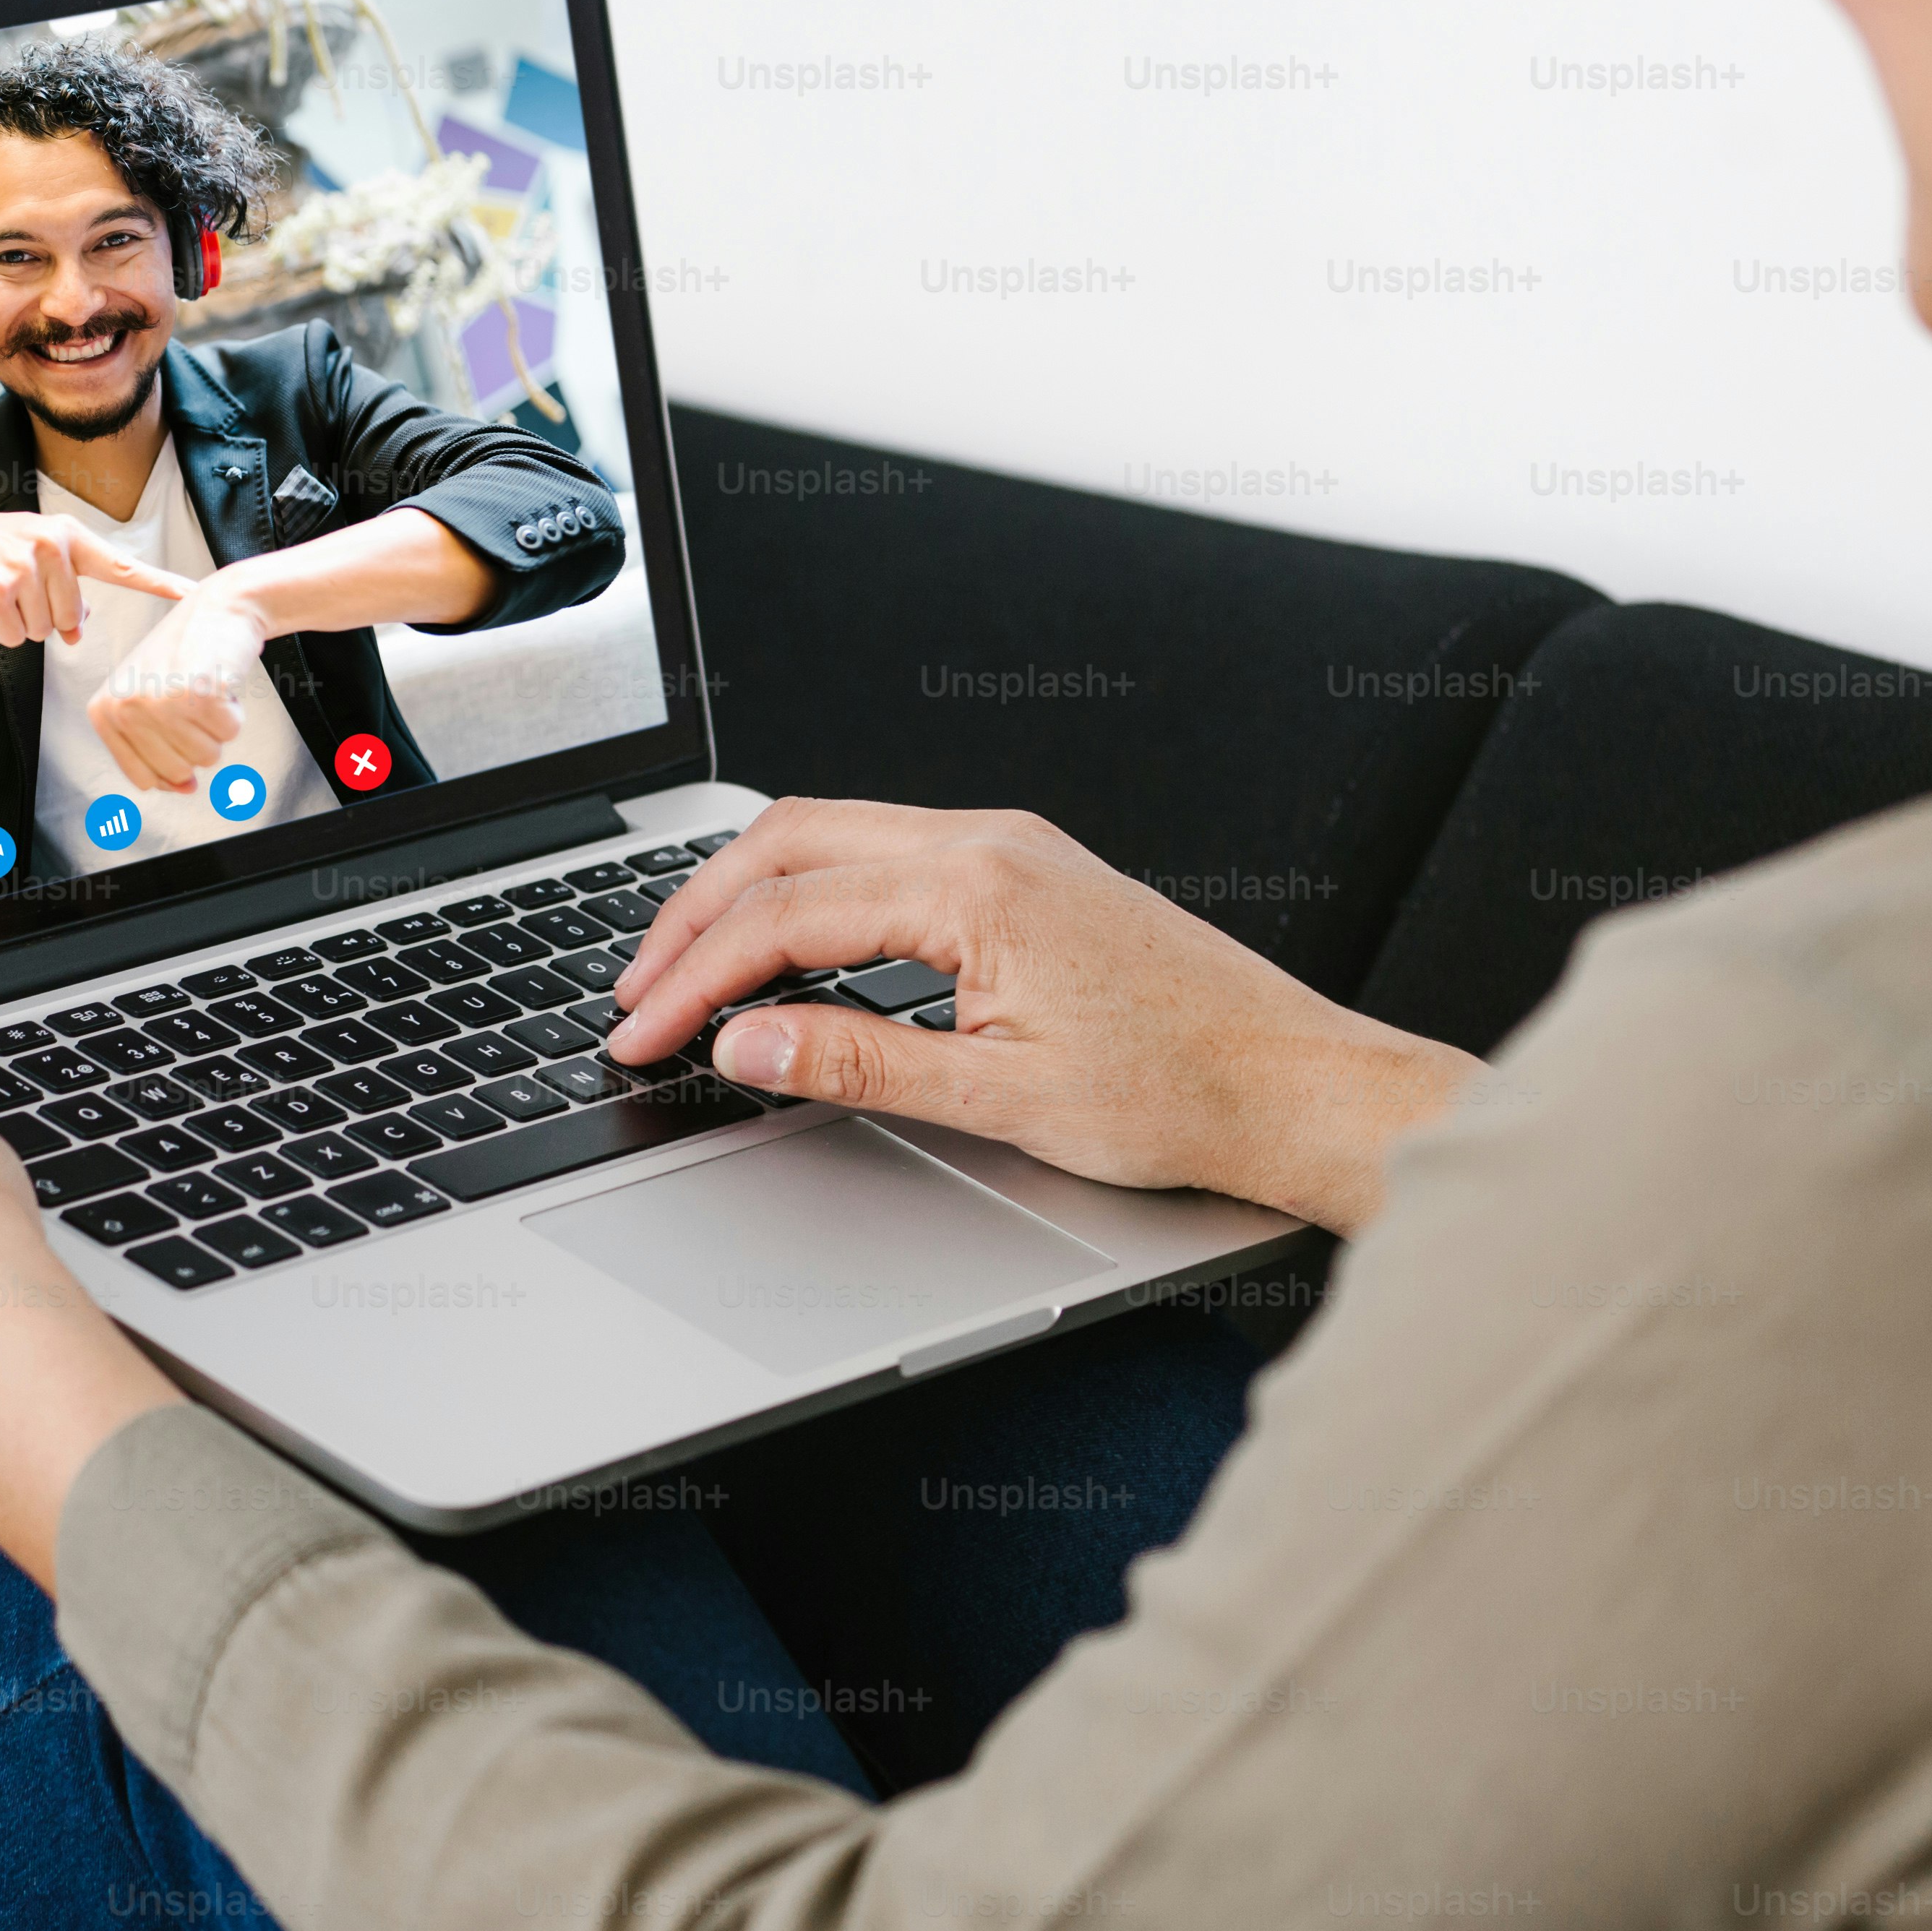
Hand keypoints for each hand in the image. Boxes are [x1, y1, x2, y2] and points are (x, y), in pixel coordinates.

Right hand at [0, 513, 185, 649]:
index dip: (160, 584)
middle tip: (17, 591)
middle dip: (46, 617)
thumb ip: (68, 588)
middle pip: (73, 617)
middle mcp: (52, 546)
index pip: (122, 567)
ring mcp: (25, 566)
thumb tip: (78, 632)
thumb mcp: (35, 558)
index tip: (193, 593)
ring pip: (46, 631)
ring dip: (21, 623)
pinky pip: (16, 636)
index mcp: (69, 536)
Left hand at [88, 581, 269, 792]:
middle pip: (178, 771)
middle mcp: (127, 707)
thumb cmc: (185, 649)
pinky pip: (230, 733)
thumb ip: (155, 749)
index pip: (144, 778)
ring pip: (207, 756)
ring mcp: (162, 701)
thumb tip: (183, 787)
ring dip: (217, 726)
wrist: (219, 607)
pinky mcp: (198, 694)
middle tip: (193, 703)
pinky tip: (219, 682)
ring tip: (204, 689)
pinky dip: (234, 712)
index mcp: (106, 711)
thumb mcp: (149, 698)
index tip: (180, 735)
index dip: (172, 765)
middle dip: (197, 742)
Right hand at [606, 800, 1478, 1232]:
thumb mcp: (1002, 1097)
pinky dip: (812, 891)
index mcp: (978, 885)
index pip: (787, 915)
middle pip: (790, 841)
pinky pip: (886, 851)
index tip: (640, 1035)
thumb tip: (745, 1046)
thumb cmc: (1184, 1092)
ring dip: (749, 894)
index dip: (693, 979)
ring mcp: (1012, 847)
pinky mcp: (1028, 870)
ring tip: (690, 967)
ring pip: (834, 833)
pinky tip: (790, 947)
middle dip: (693, 914)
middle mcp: (991, 841)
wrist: (1296, 1084)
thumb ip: (858, 1064)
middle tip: (635, 993)